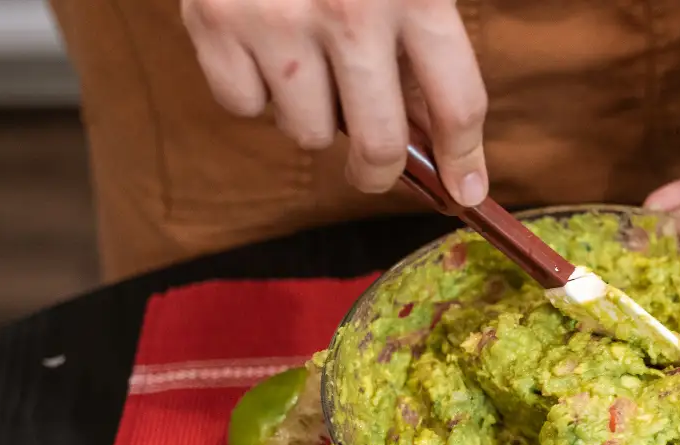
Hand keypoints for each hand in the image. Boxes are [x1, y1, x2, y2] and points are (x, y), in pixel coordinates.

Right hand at [181, 0, 489, 205]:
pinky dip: (254, 93)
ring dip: (313, 118)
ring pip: (307, 134)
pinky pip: (243, 107)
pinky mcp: (214, 21)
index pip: (458, 102)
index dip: (465, 159)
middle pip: (379, 144)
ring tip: (310, 69)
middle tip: (375, 167)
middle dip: (379, 171)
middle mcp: (349, 11)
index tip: (465, 191)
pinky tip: (263, 50)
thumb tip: (434, 130)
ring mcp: (277, 20)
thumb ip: (423, 33)